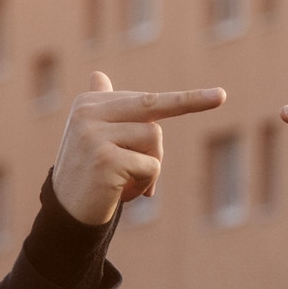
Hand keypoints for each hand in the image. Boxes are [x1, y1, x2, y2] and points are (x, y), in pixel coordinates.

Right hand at [51, 72, 226, 224]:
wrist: (66, 213)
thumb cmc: (88, 174)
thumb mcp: (93, 136)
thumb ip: (103, 107)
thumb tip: (99, 75)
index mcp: (88, 103)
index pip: (146, 100)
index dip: (186, 100)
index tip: (221, 95)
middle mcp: (88, 112)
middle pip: (153, 109)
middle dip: (191, 103)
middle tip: (221, 96)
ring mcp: (94, 134)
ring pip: (154, 139)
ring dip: (152, 166)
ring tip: (131, 182)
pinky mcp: (104, 158)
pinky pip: (151, 167)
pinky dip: (145, 184)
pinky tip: (123, 194)